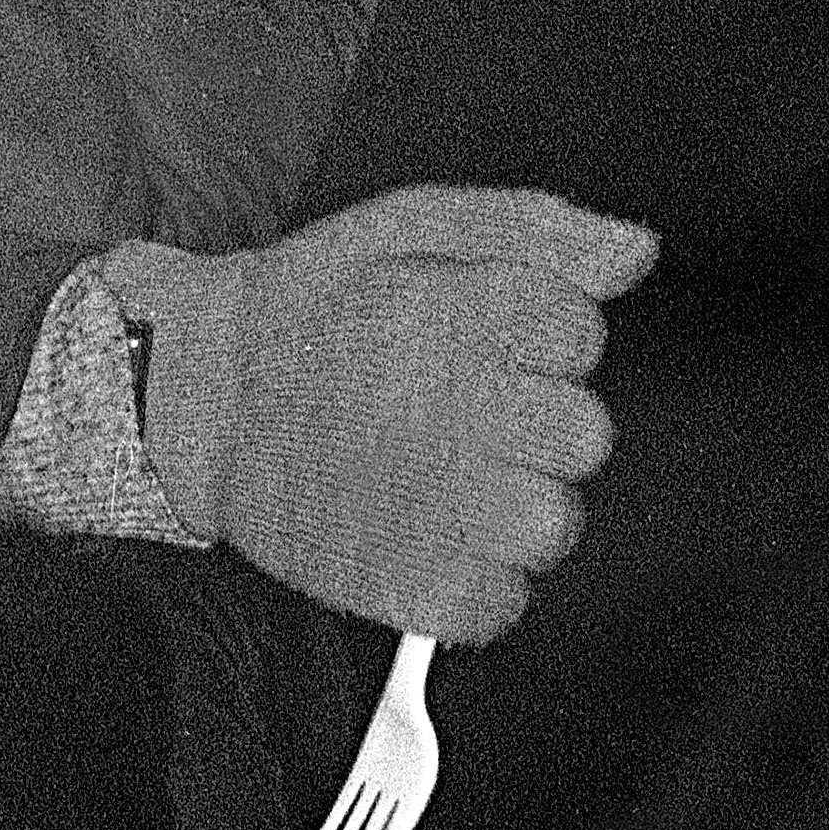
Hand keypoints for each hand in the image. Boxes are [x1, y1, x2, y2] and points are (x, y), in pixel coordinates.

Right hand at [105, 187, 659, 640]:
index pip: (579, 333)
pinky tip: (433, 534)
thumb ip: (533, 229)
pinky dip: (476, 582)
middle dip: (536, 422)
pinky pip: (500, 604)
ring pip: (553, 525)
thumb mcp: (412, 225)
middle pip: (583, 435)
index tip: (492, 341)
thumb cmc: (310, 307)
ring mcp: (437, 505)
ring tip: (455, 480)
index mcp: (466, 314)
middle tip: (470, 413)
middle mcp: (461, 409)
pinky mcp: (411, 584)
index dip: (543, 337)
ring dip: (517, 507)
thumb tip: (634, 252)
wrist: (194, 398)